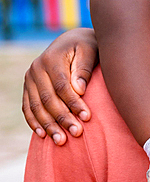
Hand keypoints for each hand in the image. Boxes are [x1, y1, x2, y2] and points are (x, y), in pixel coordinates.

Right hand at [22, 29, 96, 143]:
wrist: (72, 40)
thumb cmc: (86, 46)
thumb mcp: (90, 51)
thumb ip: (84, 69)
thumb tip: (79, 90)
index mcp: (51, 58)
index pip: (62, 87)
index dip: (74, 103)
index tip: (87, 118)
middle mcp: (36, 69)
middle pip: (48, 99)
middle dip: (63, 118)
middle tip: (77, 133)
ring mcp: (29, 78)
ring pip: (37, 107)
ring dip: (49, 125)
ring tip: (61, 141)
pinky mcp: (28, 87)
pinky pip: (28, 107)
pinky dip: (34, 122)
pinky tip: (43, 135)